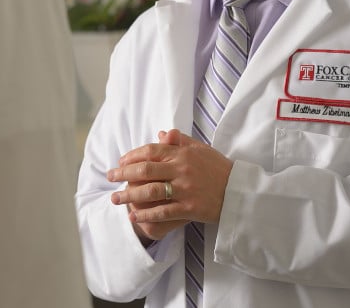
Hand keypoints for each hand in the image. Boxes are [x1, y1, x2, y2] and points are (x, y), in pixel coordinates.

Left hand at [106, 129, 233, 241]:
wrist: (240, 191)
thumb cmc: (219, 169)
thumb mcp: (202, 149)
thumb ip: (180, 141)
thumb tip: (161, 133)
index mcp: (183, 153)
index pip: (151, 151)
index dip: (132, 156)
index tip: (120, 162)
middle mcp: (182, 169)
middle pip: (145, 170)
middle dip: (123, 174)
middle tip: (110, 178)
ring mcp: (185, 189)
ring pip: (150, 191)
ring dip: (129, 195)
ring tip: (115, 199)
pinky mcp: (190, 208)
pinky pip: (162, 212)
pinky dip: (145, 215)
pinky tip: (133, 217)